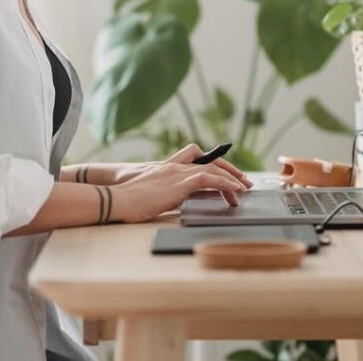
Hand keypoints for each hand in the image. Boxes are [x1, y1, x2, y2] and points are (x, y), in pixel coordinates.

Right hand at [111, 144, 253, 189]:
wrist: (118, 200)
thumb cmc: (129, 202)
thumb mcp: (151, 196)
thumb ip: (165, 194)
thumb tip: (176, 202)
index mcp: (168, 168)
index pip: (197, 159)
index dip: (214, 165)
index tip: (227, 176)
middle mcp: (175, 167)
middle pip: (210, 162)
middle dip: (229, 171)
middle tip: (244, 183)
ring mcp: (177, 173)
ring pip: (213, 169)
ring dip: (232, 179)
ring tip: (244, 190)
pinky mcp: (179, 183)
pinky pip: (209, 179)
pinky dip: (225, 184)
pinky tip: (234, 192)